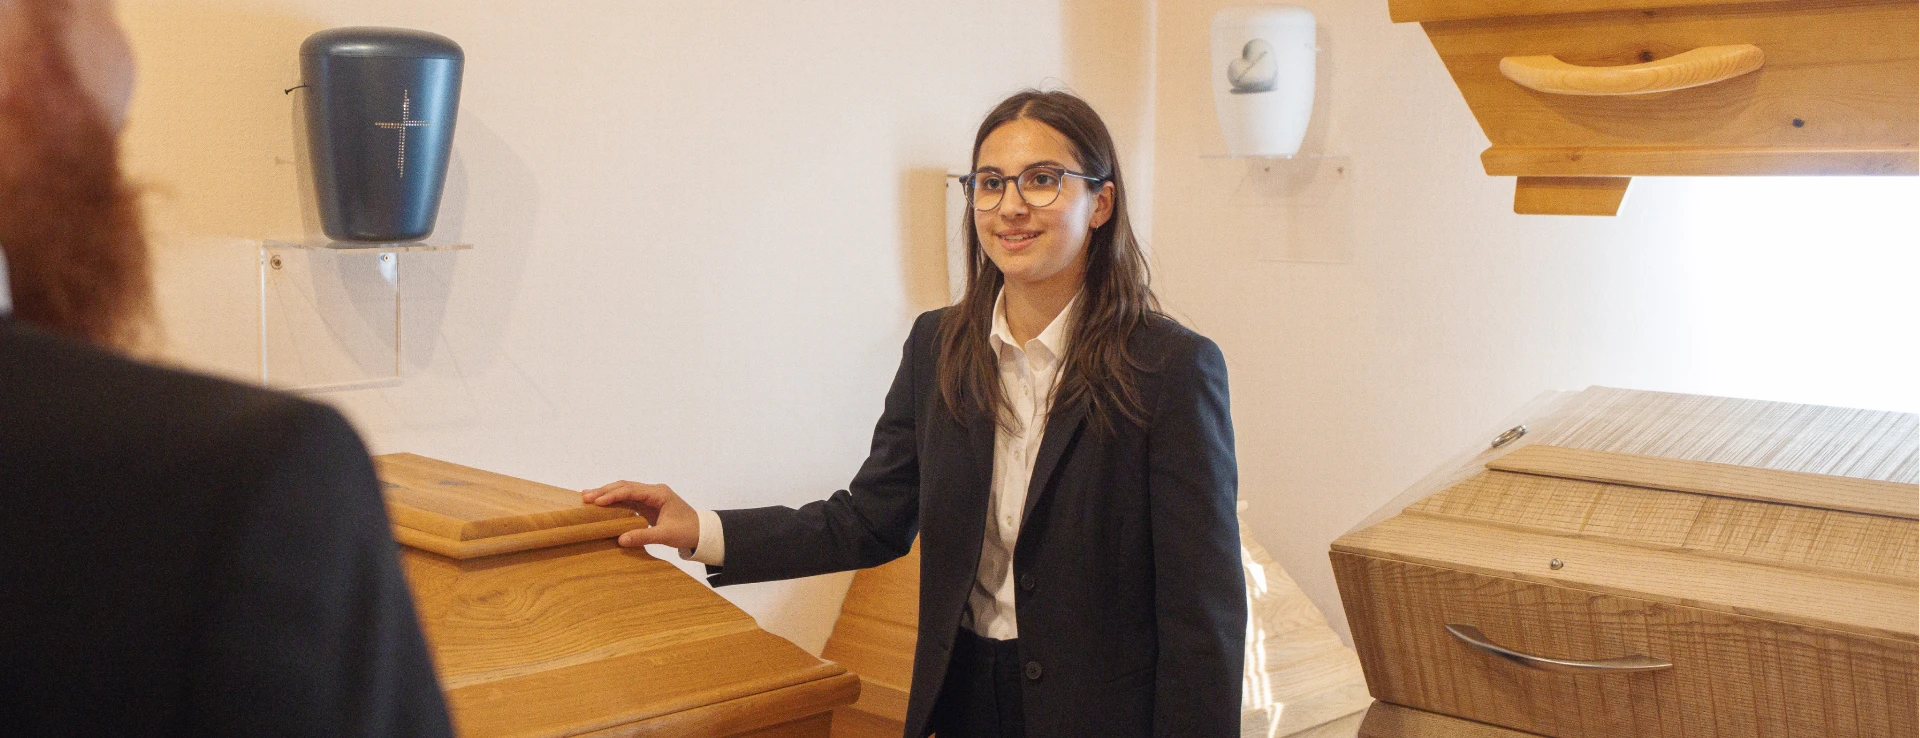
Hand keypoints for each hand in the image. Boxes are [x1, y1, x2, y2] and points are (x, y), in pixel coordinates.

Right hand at [582, 480, 699, 548]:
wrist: (701, 532)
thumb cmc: (687, 531)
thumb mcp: (666, 535)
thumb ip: (644, 536)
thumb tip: (620, 540)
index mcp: (659, 494)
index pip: (631, 490)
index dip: (613, 495)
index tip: (597, 501)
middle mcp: (654, 491)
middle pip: (625, 487)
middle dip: (605, 491)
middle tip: (585, 496)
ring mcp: (650, 497)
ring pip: (625, 491)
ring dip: (608, 494)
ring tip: (588, 497)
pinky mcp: (648, 505)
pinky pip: (628, 500)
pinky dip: (615, 501)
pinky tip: (602, 504)